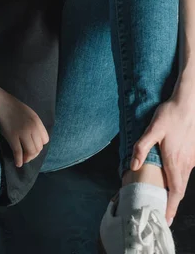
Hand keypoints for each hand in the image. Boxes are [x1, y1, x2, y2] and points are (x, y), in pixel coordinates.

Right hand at [0, 85, 48, 167]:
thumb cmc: (12, 107)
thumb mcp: (28, 113)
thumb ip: (33, 124)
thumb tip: (35, 139)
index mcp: (37, 121)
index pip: (45, 140)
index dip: (39, 144)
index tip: (33, 146)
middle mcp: (32, 127)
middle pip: (38, 147)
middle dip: (33, 153)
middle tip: (27, 155)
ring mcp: (22, 132)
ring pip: (31, 152)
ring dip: (28, 158)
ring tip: (23, 159)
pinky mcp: (12, 136)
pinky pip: (18, 152)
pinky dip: (19, 160)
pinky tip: (18, 163)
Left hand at [130, 92, 194, 224]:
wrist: (188, 103)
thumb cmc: (169, 115)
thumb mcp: (152, 129)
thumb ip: (142, 147)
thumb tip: (133, 166)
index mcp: (175, 161)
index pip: (175, 191)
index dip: (170, 207)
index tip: (165, 219)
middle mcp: (186, 163)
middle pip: (180, 189)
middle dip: (172, 203)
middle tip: (163, 214)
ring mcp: (191, 158)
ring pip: (184, 180)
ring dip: (176, 191)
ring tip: (165, 199)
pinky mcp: (193, 152)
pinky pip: (187, 170)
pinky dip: (179, 179)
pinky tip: (172, 177)